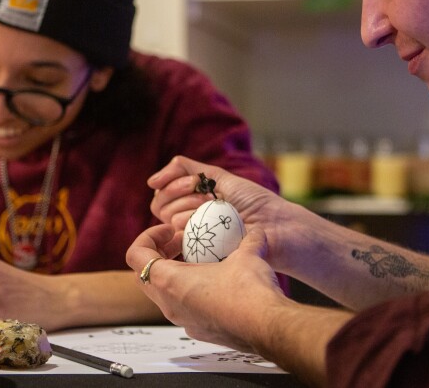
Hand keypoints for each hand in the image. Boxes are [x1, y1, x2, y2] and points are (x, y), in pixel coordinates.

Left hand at [126, 224, 287, 351]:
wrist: (268, 327)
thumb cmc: (250, 293)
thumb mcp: (246, 253)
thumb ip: (246, 238)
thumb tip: (254, 231)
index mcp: (170, 283)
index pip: (135, 256)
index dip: (148, 237)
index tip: (170, 231)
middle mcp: (170, 305)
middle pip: (144, 275)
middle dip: (160, 253)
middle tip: (183, 242)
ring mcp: (183, 320)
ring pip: (162, 293)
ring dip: (174, 272)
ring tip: (201, 259)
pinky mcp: (198, 330)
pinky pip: (182, 306)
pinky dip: (189, 289)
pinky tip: (216, 280)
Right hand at [148, 156, 301, 269]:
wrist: (278, 226)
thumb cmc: (255, 202)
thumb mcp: (219, 178)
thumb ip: (186, 169)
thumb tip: (150, 182)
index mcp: (193, 205)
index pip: (162, 194)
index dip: (173, 184)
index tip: (196, 182)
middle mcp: (190, 222)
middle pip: (160, 206)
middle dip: (180, 193)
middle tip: (206, 195)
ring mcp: (195, 240)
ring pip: (170, 220)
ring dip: (190, 208)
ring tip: (216, 210)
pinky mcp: (201, 257)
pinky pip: (181, 240)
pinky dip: (192, 226)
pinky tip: (211, 226)